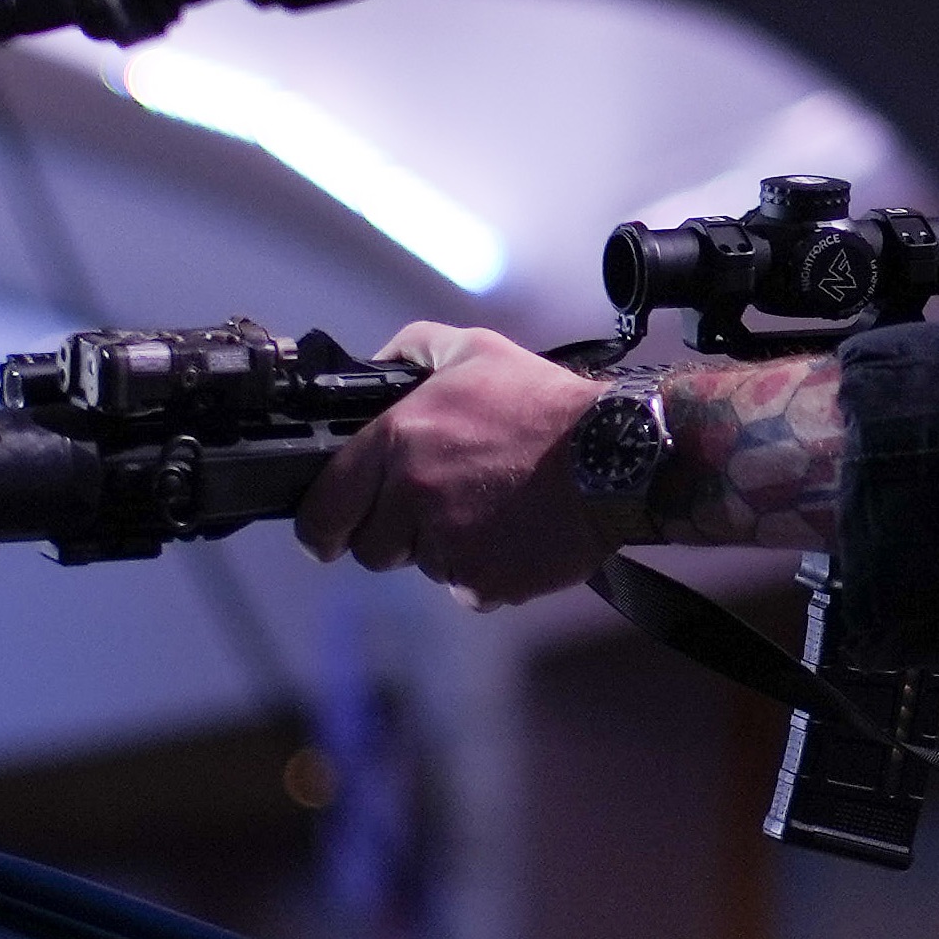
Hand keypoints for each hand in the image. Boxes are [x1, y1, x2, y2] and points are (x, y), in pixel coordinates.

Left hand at [292, 325, 620, 607]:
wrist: (618, 456)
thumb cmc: (546, 405)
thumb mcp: (475, 351)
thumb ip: (414, 348)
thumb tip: (376, 363)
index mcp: (397, 441)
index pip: (323, 508)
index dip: (320, 527)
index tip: (325, 534)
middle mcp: (413, 496)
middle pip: (370, 548)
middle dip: (393, 534)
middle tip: (435, 508)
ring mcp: (447, 546)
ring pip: (422, 567)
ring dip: (444, 549)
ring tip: (489, 511)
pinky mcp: (483, 582)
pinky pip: (466, 589)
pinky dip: (485, 572)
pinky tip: (513, 535)